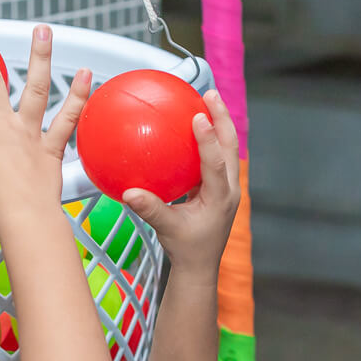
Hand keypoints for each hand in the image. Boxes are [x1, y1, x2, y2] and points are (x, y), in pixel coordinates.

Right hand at [121, 91, 239, 274]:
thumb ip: (150, 210)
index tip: (198, 117)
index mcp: (220, 198)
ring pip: (228, 148)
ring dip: (219, 123)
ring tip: (206, 100)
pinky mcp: (219, 187)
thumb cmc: (186, 249)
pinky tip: (190, 126)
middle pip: (231, 146)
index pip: (217, 163)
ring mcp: (227, 187)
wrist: (200, 266)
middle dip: (222, 118)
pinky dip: (208, 139)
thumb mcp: (167, 229)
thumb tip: (129, 192)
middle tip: (209, 94)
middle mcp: (229, 189)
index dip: (208, 139)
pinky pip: (216, 157)